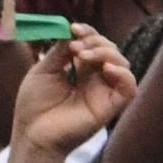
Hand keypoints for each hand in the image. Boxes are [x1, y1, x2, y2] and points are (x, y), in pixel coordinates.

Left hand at [11, 26, 133, 156]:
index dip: (87, 32)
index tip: (74, 28)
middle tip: (76, 46)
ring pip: (121, 64)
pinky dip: (122, 74)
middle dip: (95, 41)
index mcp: (78, 68)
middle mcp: (94, 78)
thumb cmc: (34, 105)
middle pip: (109, 50)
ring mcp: (104, 91)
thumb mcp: (43, 71)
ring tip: (83, 56)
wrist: (33, 134)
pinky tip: (106, 69)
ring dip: (106, 53)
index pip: (92, 44)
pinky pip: (129, 87)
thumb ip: (59, 52)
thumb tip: (71, 31)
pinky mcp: (111, 105)